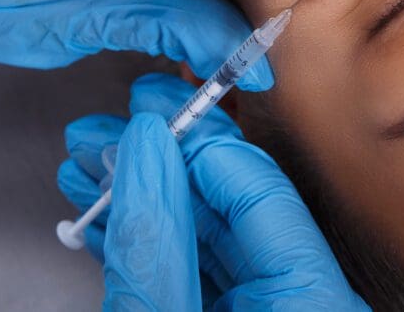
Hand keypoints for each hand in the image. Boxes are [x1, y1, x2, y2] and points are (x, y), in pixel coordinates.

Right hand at [58, 74, 368, 310]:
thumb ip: (156, 242)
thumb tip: (146, 149)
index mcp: (312, 300)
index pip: (261, 190)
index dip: (202, 142)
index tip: (153, 111)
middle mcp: (296, 300)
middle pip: (227, 205)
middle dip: (157, 162)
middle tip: (116, 126)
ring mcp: (260, 311)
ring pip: (200, 235)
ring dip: (139, 197)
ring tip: (91, 164)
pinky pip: (190, 270)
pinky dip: (144, 242)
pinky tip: (105, 214)